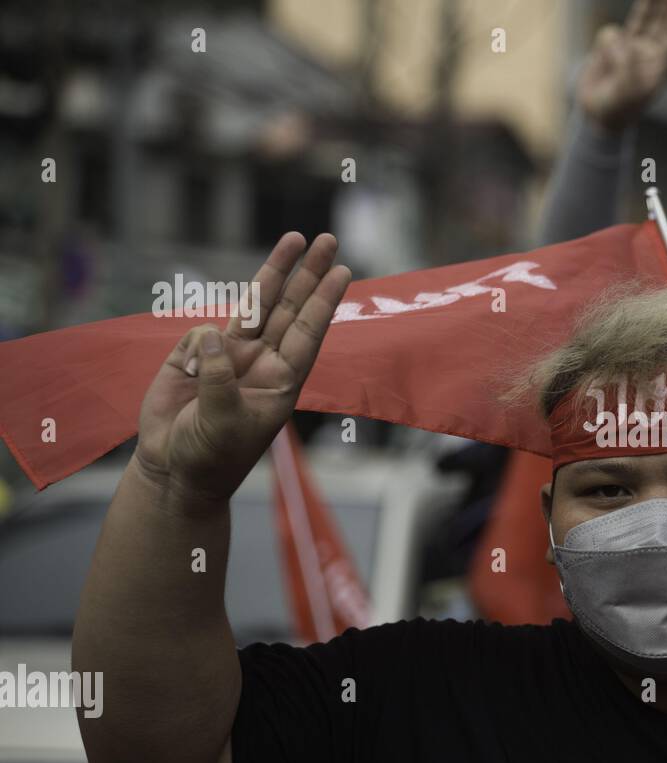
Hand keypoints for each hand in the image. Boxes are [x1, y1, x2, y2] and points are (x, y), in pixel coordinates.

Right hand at [134, 232, 350, 504]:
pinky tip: (185, 379)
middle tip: (328, 240)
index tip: (343, 272)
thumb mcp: (223, 422)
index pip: (308, 332)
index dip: (324, 302)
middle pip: (289, 307)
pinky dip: (192, 349)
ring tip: (295, 238)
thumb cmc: (210, 456)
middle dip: (308, 273)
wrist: (173, 470)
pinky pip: (198, 335)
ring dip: (274, 271)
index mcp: (281, 380)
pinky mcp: (195, 354)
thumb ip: (218, 378)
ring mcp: (230, 354)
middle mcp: (263, 360)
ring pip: (255, 304)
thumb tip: (213, 334)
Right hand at [577, 0, 666, 132]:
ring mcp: (630, 46)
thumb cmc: (619, 107)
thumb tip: (622, 39)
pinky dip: (605, 45)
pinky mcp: (610, 46)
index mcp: (659, 64)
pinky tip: (603, 63)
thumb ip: (626, 64)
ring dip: (647, 3)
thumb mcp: (626, 90)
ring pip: (640, 18)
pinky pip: (609, 34)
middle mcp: (648, 52)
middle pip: (661, 19)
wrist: (597, 114)